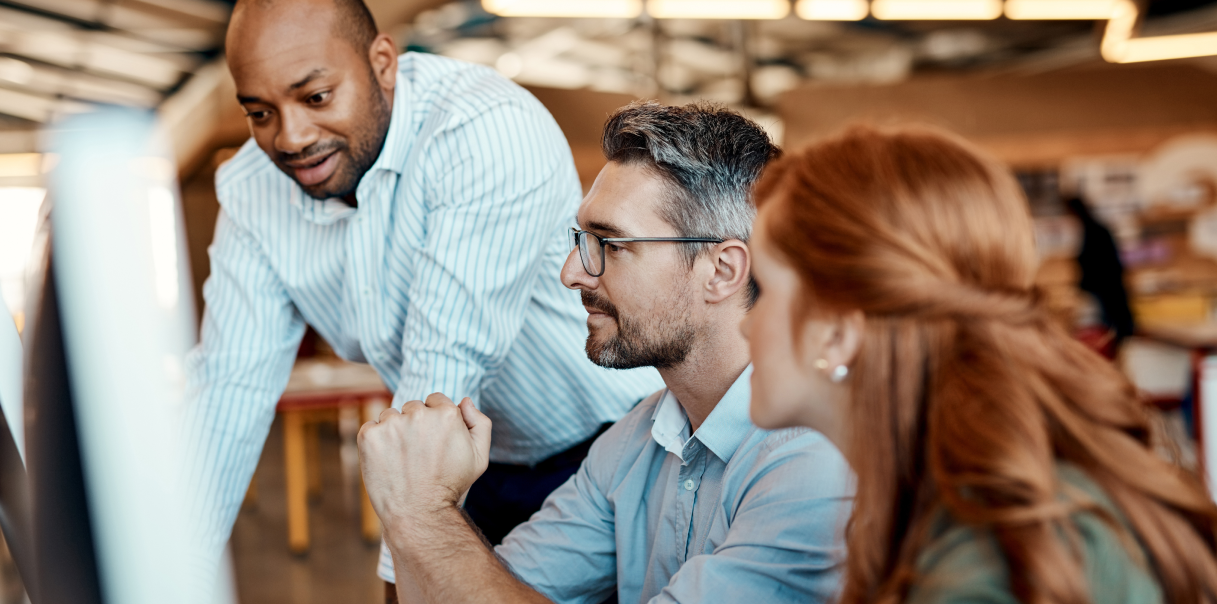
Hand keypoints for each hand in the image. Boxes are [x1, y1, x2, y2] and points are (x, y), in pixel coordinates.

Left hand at [357, 393, 491, 536]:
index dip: (435, 422)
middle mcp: (419, 414)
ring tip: (402, 460)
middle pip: (413, 407)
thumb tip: (464, 401)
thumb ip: (480, 423)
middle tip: (418, 455)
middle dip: (414, 425)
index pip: (435, 401)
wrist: (420, 513)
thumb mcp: (479, 457)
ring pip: (391, 416)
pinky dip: (376, 442)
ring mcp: (392, 424)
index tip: (432, 442)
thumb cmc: (451, 486)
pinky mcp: (370, 435)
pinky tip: (386, 461)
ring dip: (394, 432)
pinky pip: (371, 428)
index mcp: (447, 413)